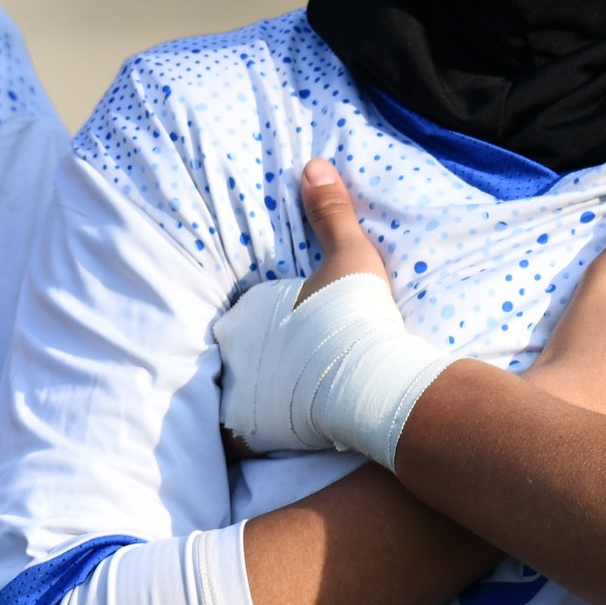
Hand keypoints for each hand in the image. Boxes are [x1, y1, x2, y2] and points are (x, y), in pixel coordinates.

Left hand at [215, 164, 456, 461]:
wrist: (372, 378)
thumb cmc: (359, 315)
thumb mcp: (350, 254)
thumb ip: (331, 211)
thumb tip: (313, 164)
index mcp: (249, 308)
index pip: (249, 315)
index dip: (272, 325)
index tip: (295, 334)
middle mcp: (233, 348)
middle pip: (237, 354)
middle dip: (257, 361)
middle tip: (289, 371)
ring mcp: (238, 391)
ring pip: (234, 395)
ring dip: (249, 400)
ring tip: (277, 407)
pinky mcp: (250, 430)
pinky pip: (236, 438)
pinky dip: (246, 439)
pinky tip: (263, 440)